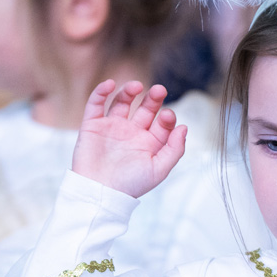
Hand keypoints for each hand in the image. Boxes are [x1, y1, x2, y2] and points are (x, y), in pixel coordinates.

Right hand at [72, 80, 186, 197]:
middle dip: (153, 98)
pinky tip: (110, 84)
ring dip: (129, 92)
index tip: (167, 116)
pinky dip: (101, 92)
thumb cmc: (131, 184)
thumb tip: (184, 127)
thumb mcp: (159, 169)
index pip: (163, 123)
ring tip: (136, 86)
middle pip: (145, 108)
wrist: (99, 192)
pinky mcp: (92, 126)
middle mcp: (132, 132)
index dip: (167, 117)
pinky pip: (96, 105)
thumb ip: (175, 149)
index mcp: (150, 142)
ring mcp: (112, 127)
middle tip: (160, 90)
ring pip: (122, 103)